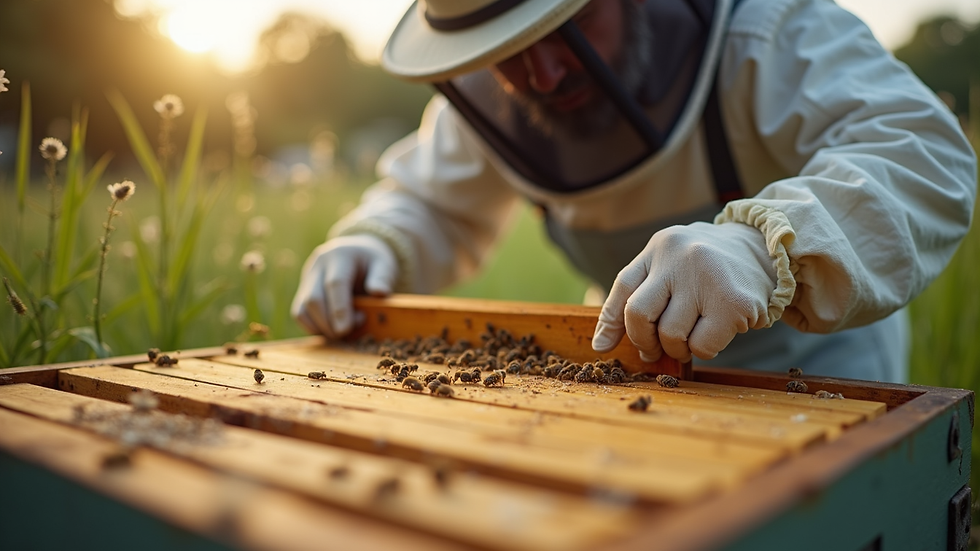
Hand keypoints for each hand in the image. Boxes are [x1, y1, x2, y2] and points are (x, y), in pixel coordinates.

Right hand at [291, 234, 397, 336]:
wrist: (357, 254)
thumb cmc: (372, 263)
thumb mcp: (384, 264)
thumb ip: (382, 277)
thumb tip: (379, 292)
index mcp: (340, 256)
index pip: (335, 284)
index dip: (339, 309)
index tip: (345, 330)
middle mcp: (318, 266)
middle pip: (313, 299)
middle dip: (329, 323)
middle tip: (348, 332)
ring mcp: (307, 278)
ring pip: (302, 309)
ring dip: (320, 328)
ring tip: (343, 331)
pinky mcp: (302, 291)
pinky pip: (300, 314)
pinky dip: (314, 328)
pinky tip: (332, 329)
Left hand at [591, 222, 776, 361]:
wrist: (769, 252)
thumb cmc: (711, 267)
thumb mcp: (672, 266)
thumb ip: (637, 295)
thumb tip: (601, 344)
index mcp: (661, 246)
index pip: (623, 286)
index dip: (610, 321)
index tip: (604, 346)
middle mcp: (680, 255)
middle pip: (638, 314)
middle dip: (643, 340)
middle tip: (656, 348)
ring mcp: (707, 277)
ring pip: (670, 334)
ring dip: (677, 349)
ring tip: (690, 339)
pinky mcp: (733, 302)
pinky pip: (702, 346)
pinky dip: (704, 350)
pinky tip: (715, 334)